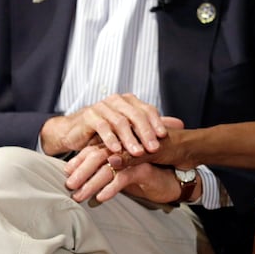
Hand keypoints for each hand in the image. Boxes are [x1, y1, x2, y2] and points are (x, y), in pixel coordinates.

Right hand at [40, 93, 182, 156]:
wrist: (74, 132)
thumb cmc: (104, 132)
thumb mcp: (131, 129)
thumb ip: (153, 126)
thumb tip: (180, 123)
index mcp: (129, 101)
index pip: (147, 109)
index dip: (156, 123)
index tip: (164, 137)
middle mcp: (117, 101)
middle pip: (135, 115)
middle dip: (146, 132)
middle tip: (154, 148)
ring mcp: (102, 106)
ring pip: (120, 121)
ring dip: (130, 138)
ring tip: (138, 152)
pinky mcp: (89, 115)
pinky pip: (102, 126)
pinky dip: (111, 139)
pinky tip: (117, 150)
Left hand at [64, 143, 192, 203]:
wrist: (182, 175)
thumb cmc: (154, 174)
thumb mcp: (131, 172)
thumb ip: (114, 172)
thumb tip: (90, 180)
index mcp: (122, 146)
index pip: (95, 149)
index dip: (80, 160)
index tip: (65, 173)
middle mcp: (127, 148)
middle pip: (97, 156)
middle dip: (81, 171)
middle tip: (68, 186)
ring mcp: (136, 157)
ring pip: (108, 167)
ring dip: (91, 182)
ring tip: (79, 196)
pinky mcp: (145, 168)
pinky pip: (125, 177)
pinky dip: (112, 187)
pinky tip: (102, 198)